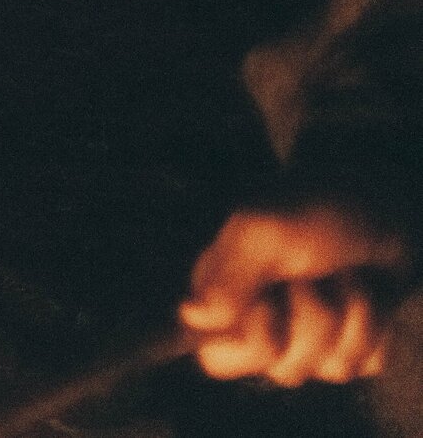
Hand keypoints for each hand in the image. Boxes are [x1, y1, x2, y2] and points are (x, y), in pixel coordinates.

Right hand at [180, 204, 407, 384]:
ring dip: (353, 312)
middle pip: (285, 369)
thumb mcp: (264, 233)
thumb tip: (192, 317)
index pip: (218, 359)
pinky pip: (368, 361)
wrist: (376, 201)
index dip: (250, 340)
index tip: (265, 301)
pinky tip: (369, 292)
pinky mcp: (354, 346)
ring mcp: (311, 340)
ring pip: (334, 366)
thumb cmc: (314, 208)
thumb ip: (229, 278)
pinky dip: (377, 324)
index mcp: (225, 299)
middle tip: (311, 275)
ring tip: (345, 273)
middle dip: (314, 318)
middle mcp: (264, 327)